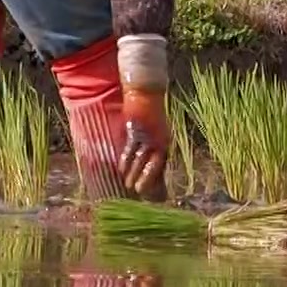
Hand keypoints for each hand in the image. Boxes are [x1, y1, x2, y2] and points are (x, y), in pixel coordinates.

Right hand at [118, 85, 169, 201]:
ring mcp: (146, 136)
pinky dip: (125, 160)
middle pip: (151, 165)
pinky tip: (121, 169)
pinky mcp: (135, 131)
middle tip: (137, 191)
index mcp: (165, 142)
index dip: (154, 178)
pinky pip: (130, 149)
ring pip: (139, 160)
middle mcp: (158, 141)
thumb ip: (156, 148)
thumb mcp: (158, 132)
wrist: (146, 95)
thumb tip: (154, 166)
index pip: (161, 165)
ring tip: (127, 185)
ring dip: (133, 173)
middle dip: (143, 179)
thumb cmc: (152, 115)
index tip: (150, 191)